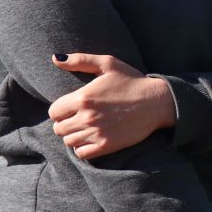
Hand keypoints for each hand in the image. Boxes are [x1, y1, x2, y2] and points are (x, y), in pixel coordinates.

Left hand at [48, 52, 176, 158]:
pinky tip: (90, 140)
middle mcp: (87, 116)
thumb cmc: (133, 80)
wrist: (157, 102)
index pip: (54, 111)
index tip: (70, 109)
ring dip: (73, 136)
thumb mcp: (108, 63)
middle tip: (77, 119)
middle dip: (65, 124)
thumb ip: (79, 60)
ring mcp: (97, 132)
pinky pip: (82, 153)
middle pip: (59, 128)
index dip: (59, 110)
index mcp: (83, 97)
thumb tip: (55, 58)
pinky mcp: (107, 145)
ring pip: (68, 141)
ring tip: (84, 129)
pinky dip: (82, 148)